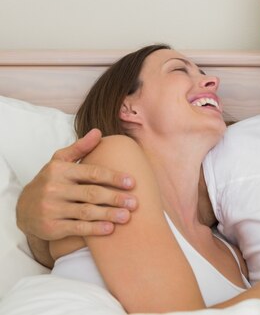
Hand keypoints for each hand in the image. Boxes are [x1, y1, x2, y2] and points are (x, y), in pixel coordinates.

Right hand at [16, 129, 137, 239]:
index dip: (114, 178)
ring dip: (109, 214)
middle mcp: (54, 189)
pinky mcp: (51, 227)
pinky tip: (110, 229)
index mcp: (60, 170)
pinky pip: (77, 228)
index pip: (92, 173)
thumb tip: (98, 132)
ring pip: (86, 212)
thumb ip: (80, 147)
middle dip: (115, 198)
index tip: (132, 183)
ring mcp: (52, 209)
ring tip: (127, 216)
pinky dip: (95, 229)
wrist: (23, 209)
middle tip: (135, 202)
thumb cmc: (49, 181)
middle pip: (92, 193)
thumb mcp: (59, 162)